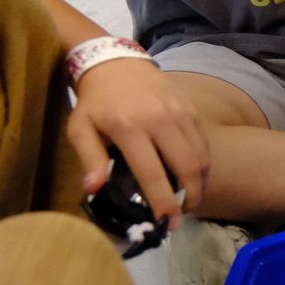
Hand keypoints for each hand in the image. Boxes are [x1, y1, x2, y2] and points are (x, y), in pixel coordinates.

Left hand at [66, 58, 210, 225]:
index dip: (163, 201)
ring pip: (201, 156)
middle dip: (189, 198)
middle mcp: (160, 119)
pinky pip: (204, 142)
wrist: (116, 63)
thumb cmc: (95, 102)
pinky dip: (203, 164)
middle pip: (187, 167)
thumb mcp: (80, 128)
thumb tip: (94, 189)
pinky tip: (193, 177)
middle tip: (182, 216)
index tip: (167, 222)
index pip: (153, 173)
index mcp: (130, 128)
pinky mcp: (190, 108)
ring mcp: (180, 112)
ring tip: (189, 200)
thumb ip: (88, 158)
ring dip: (199, 183)